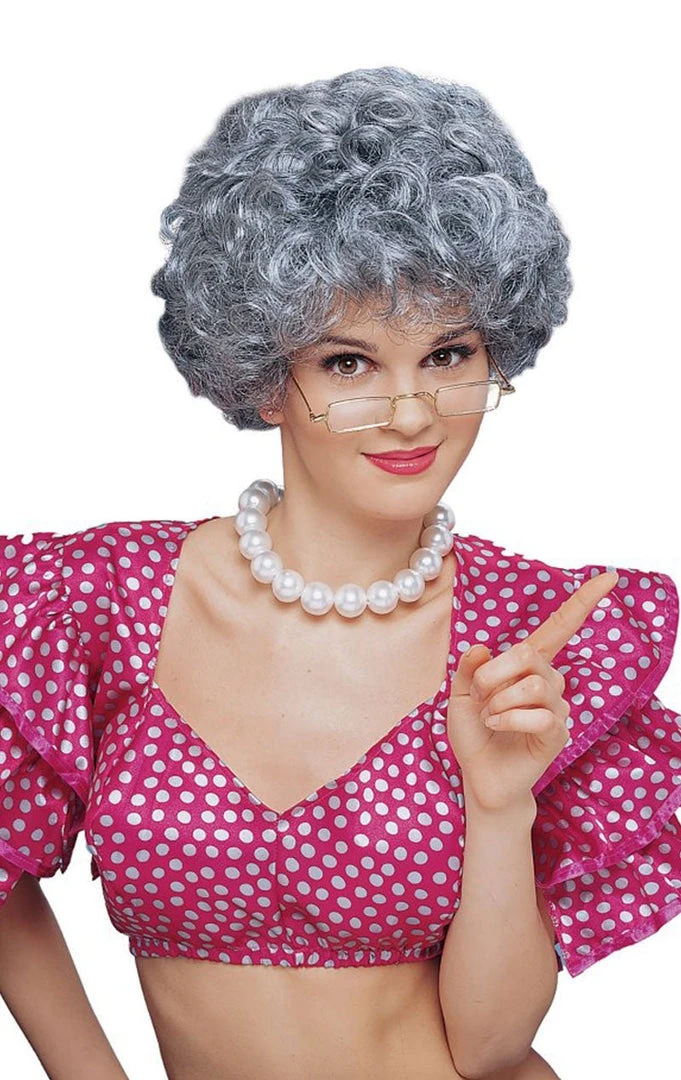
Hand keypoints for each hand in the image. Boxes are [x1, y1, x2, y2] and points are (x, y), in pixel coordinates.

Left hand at [446, 569, 618, 814]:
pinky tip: (497, 726)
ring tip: (489, 716)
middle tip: (480, 695)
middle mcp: (548, 681)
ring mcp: (555, 708)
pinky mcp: (557, 734)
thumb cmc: (474, 733)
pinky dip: (509, 718)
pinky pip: (540, 715)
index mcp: (527, 665)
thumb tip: (483, 647)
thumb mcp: (461, 695)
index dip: (583, 602)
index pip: (560, 627)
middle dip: (493, 672)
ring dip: (500, 700)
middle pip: (529, 653)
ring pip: (535, 684)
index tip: (609, 577)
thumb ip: (469, 668)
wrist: (478, 775)